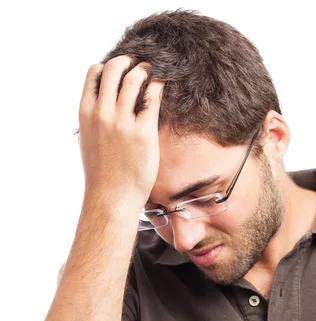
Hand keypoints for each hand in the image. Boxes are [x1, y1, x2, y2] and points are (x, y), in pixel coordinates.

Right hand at [78, 55, 164, 213]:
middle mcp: (102, 113)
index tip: (121, 70)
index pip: (94, 72)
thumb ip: (94, 118)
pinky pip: (153, 98)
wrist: (112, 198)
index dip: (109, 66)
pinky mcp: (143, 133)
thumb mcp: (88, 140)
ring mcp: (122, 122)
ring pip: (134, 78)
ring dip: (146, 70)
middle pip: (114, 69)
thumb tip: (103, 103)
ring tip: (154, 73)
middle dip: (128, 61)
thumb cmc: (102, 174)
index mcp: (85, 113)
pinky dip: (159, 86)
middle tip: (140, 64)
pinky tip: (164, 86)